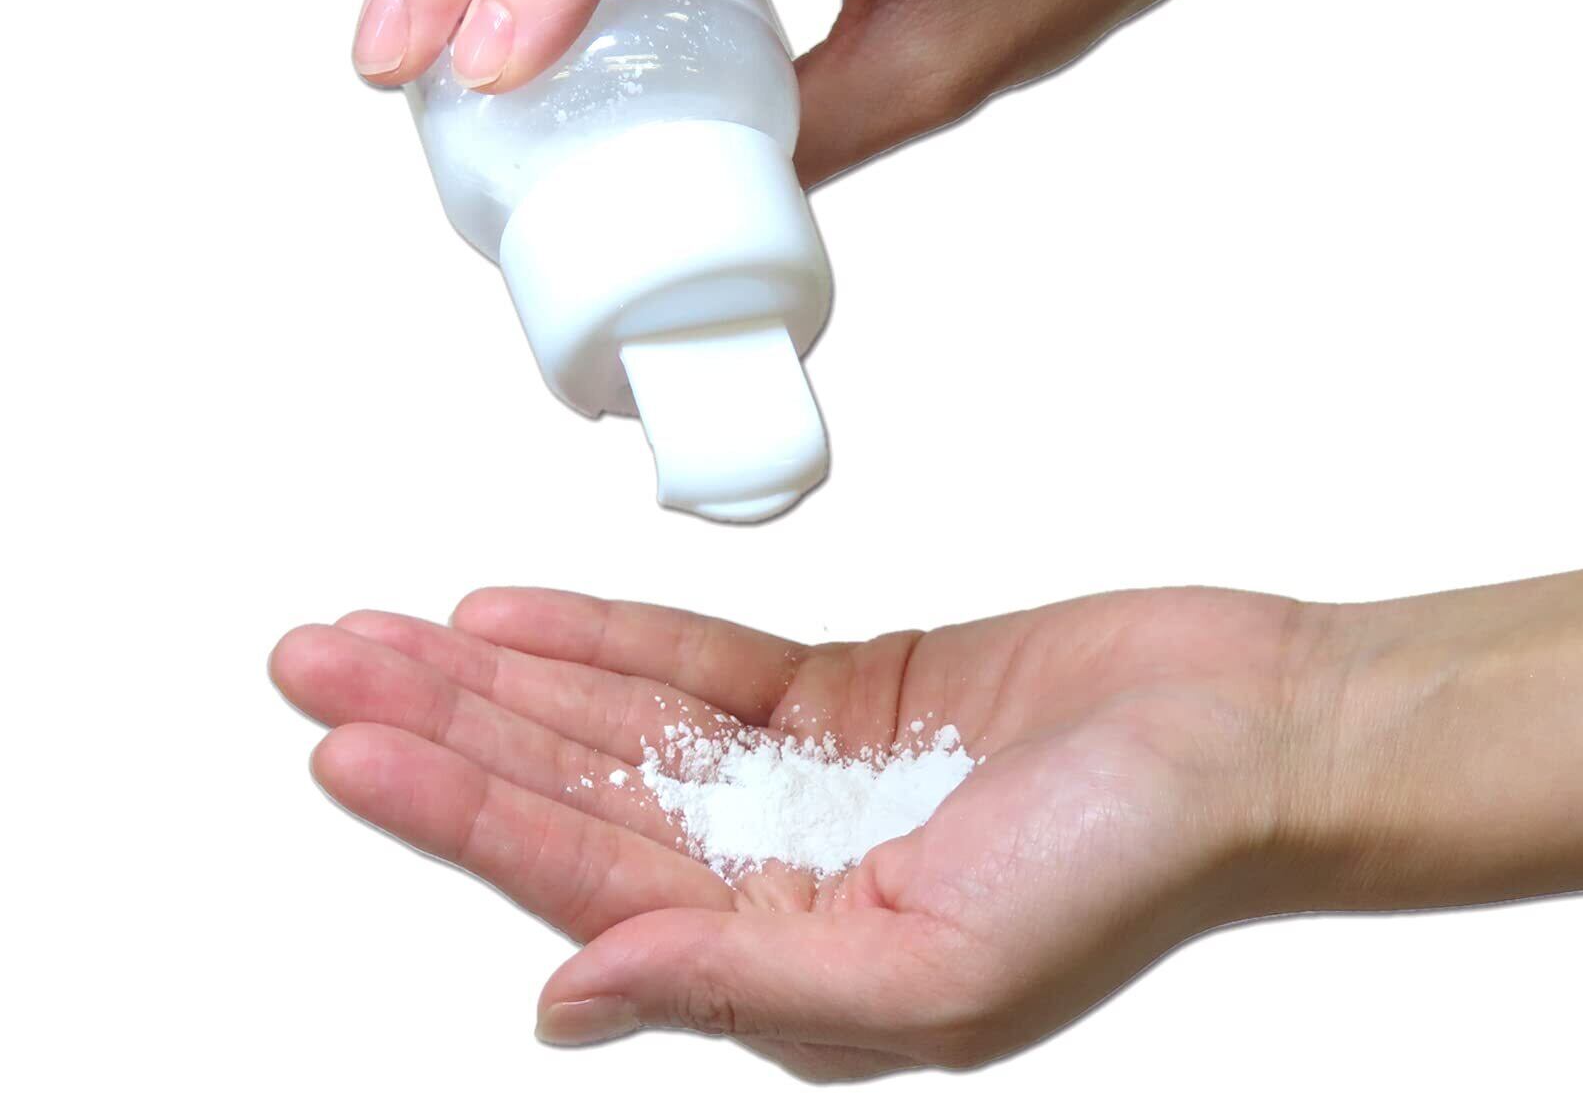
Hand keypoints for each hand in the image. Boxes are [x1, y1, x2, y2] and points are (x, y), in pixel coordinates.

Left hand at [270, 583, 1317, 1078]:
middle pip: (564, 786)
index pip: (575, 872)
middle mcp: (773, 872)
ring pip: (608, 717)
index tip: (344, 741)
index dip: (451, 806)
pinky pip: (695, 660)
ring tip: (380, 627)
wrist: (1243, 730)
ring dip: (495, 671)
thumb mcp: (942, 968)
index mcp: (785, 962)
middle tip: (314, 658)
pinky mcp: (843, 690)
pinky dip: (604, 634)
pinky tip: (513, 613)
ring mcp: (802, 775)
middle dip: (434, 723)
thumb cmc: (1132, 861)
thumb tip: (566, 996)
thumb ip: (744, 983)